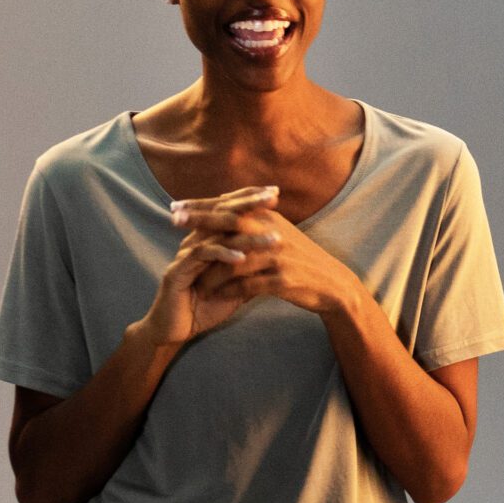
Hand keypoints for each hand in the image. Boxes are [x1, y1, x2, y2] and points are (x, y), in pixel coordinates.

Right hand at [139, 186, 286, 344]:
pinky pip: (201, 256)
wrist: (176, 331)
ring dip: (247, 236)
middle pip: (221, 212)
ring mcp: (184, 254)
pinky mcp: (177, 270)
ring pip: (216, 235)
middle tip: (274, 197)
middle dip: (249, 203)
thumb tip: (279, 258)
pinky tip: (242, 258)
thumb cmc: (206, 306)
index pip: (227, 208)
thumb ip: (253, 268)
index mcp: (207, 238)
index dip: (249, 198)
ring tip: (274, 239)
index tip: (275, 193)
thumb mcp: (236, 285)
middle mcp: (194, 240)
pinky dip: (223, 255)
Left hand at [176, 195, 368, 318]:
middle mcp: (272, 232)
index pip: (230, 205)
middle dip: (199, 221)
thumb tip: (224, 207)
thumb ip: (254, 220)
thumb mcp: (278, 233)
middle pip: (229, 222)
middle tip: (172, 221)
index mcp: (270, 218)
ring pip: (234, 260)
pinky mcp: (281, 280)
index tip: (175, 206)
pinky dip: (228, 291)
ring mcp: (277, 256)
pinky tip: (213, 297)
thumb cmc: (299, 259)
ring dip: (210, 271)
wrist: (331, 284)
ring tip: (191, 279)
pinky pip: (246, 285)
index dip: (202, 205)